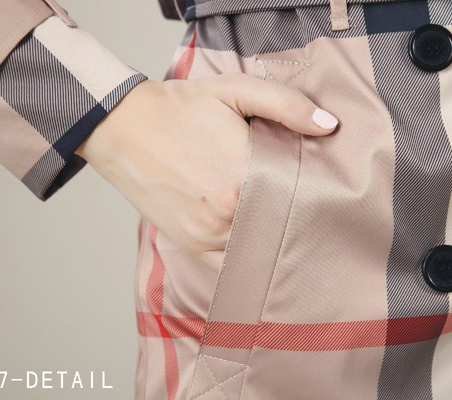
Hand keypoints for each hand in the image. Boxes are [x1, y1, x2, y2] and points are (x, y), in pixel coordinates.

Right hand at [76, 74, 337, 270]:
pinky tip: (260, 250)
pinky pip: (230, 267)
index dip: (314, 196)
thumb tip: (329, 125)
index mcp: (243, 172)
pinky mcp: (191, 244)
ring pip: (258, 249)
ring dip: (273, 240)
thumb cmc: (179, 108)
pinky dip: (247, 261)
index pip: (298, 196)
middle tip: (312, 213)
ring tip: (287, 229)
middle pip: (281, 225)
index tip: (325, 193)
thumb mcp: (233, 89)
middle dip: (296, 219)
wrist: (122, 126)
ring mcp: (207, 232)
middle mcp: (227, 210)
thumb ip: (285, 104)